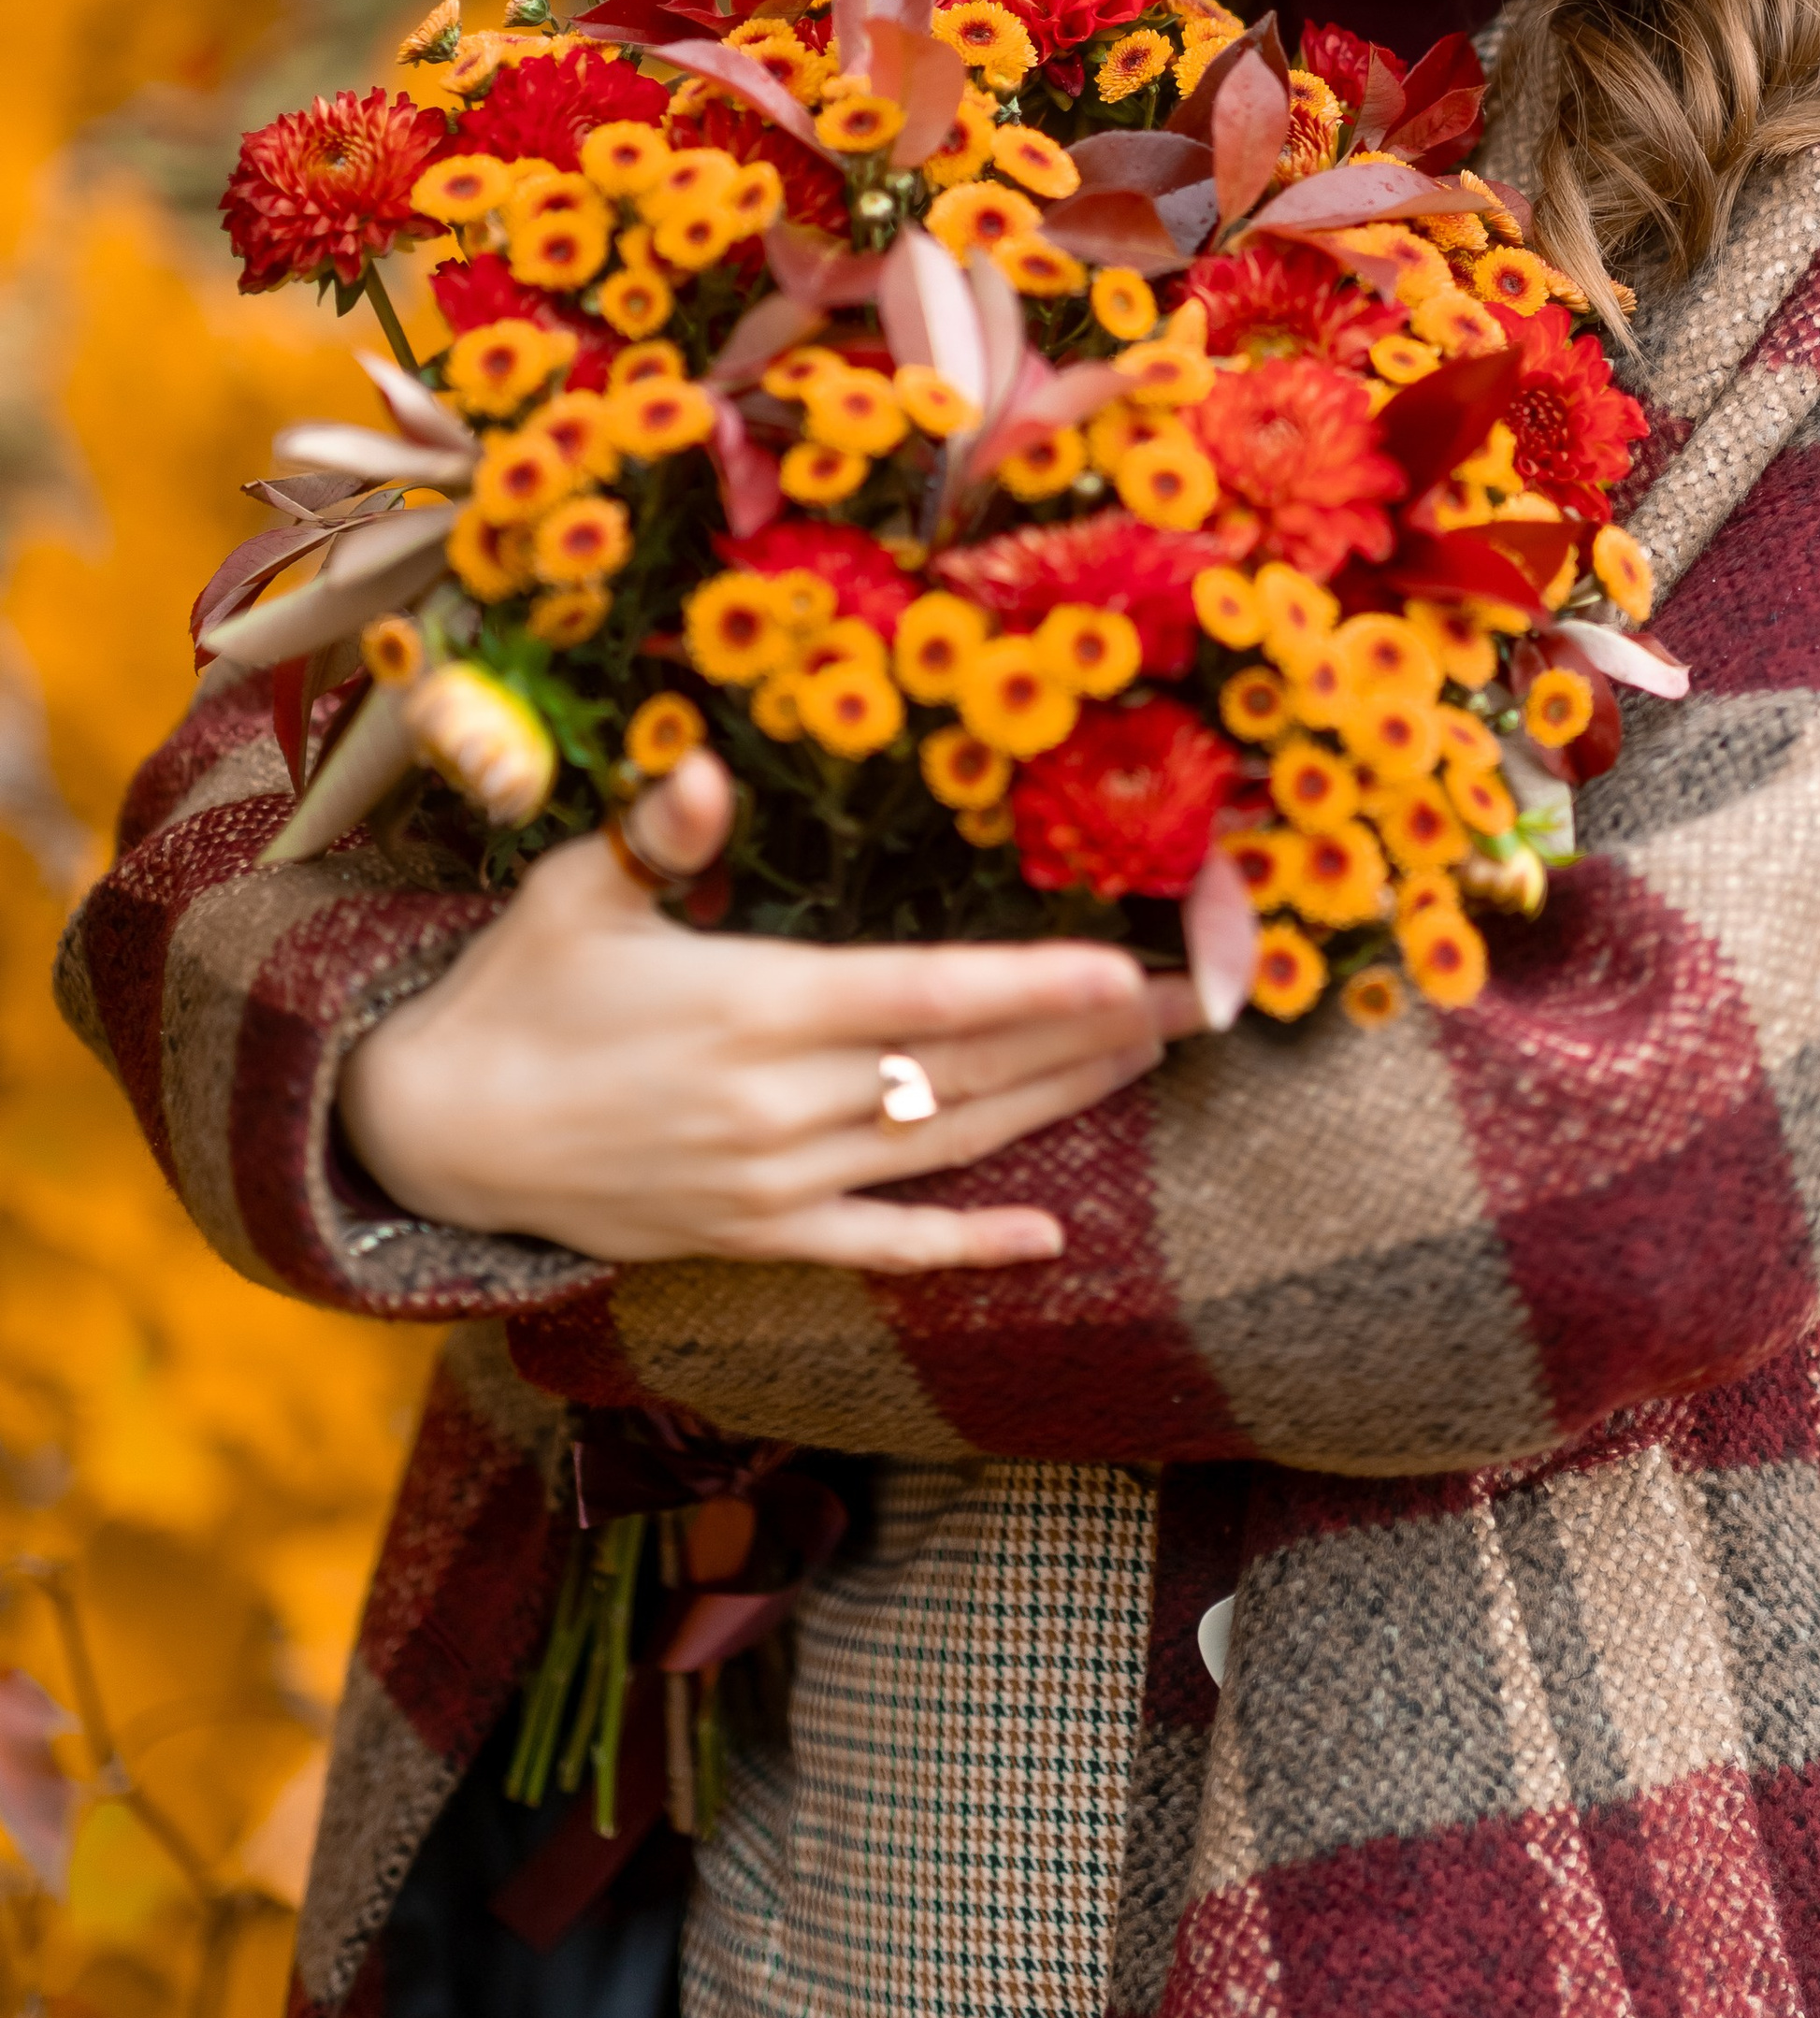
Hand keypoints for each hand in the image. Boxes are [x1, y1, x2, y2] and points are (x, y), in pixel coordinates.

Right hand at [337, 752, 1202, 1270]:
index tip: (1119, 967)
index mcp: (751, 1007)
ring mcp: (774, 1182)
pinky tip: (1049, 1233)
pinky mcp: (756, 1235)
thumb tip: (709, 770)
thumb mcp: (578, 891)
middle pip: (962, 1068)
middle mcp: (779, 1104)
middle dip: (1082, 1035)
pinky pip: (884, 1248)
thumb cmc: (517, 990)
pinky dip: (969, 1244)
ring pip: (946, 1145)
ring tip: (1143, 1063)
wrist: (436, 1135)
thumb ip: (663, 835)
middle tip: (1186, 1004)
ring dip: (1053, 1105)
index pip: (925, 996)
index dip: (1032, 986)